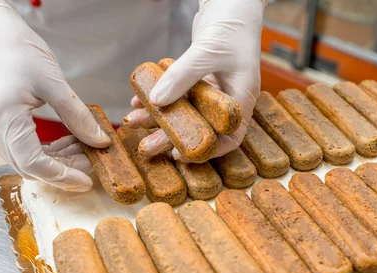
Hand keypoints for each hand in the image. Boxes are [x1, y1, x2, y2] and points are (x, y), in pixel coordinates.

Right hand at [0, 0, 109, 190]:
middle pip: (29, 167)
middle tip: (92, 162)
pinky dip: (45, 150)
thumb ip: (77, 116)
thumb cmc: (17, 49)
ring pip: (25, 160)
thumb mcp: (54, 81)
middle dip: (63, 170)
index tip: (87, 181)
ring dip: (56, 161)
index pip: (33, 163)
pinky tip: (68, 142)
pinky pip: (20, 148)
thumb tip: (100, 142)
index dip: (62, 177)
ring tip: (84, 149)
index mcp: (3, 117)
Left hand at [125, 0, 263, 159]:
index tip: (180, 154)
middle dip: (172, 138)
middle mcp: (228, 98)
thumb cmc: (231, 26)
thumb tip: (157, 102)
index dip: (208, 150)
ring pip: (186, 113)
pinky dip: (158, 99)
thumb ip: (182, 77)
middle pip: (202, 129)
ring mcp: (212, 90)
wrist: (229, 2)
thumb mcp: (206, 51)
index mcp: (242, 98)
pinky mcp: (198, 80)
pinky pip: (177, 95)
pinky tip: (138, 101)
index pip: (231, 136)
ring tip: (134, 122)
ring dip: (160, 119)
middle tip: (147, 146)